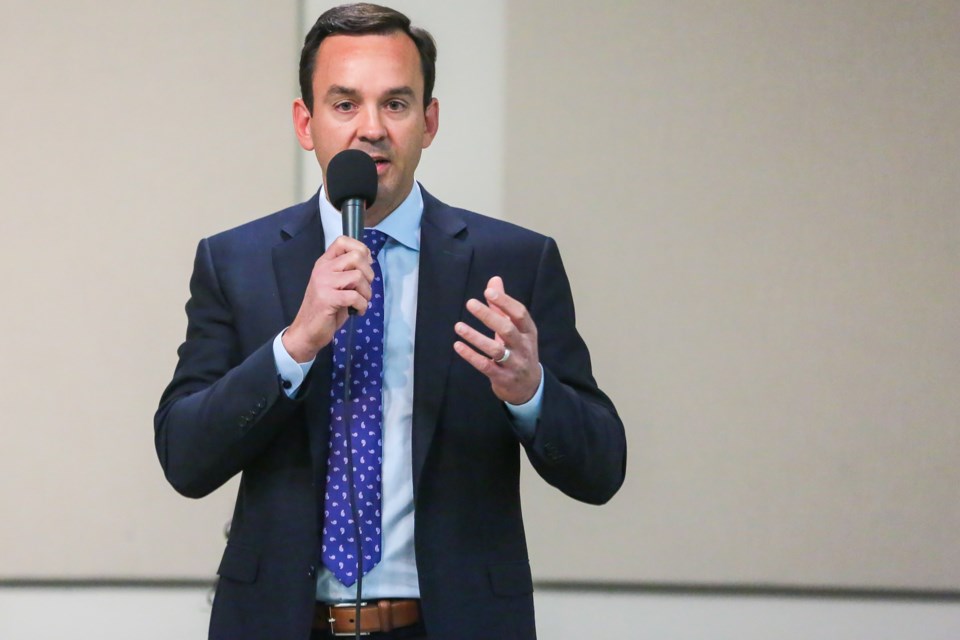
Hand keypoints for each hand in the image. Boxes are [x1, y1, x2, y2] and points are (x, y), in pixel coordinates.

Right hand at [282, 236, 374, 361]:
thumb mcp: (335, 285)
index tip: (365, 265)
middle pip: (356, 256)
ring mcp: (324, 283)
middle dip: (369, 273)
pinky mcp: (327, 299)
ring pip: (358, 276)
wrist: (306, 331)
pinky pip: (355, 296)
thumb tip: (369, 260)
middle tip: (364, 288)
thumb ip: (347, 271)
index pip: (343, 241)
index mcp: (324, 263)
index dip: (360, 249)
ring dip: (367, 292)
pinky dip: (362, 305)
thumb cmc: (325, 309)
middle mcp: (323, 269)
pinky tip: (358, 311)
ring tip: (361, 302)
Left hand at [453, 276, 541, 404]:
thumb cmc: (519, 350)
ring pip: (495, 349)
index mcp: (529, 332)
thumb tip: (494, 280)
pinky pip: (485, 365)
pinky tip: (458, 345)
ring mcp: (514, 364)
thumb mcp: (516, 329)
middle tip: (470, 303)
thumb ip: (503, 306)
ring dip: (475, 337)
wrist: (529, 387)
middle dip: (489, 316)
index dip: (505, 302)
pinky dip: (471, 355)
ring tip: (458, 326)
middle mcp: (523, 347)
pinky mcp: (502, 378)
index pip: (520, 314)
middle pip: (507, 329)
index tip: (488, 291)